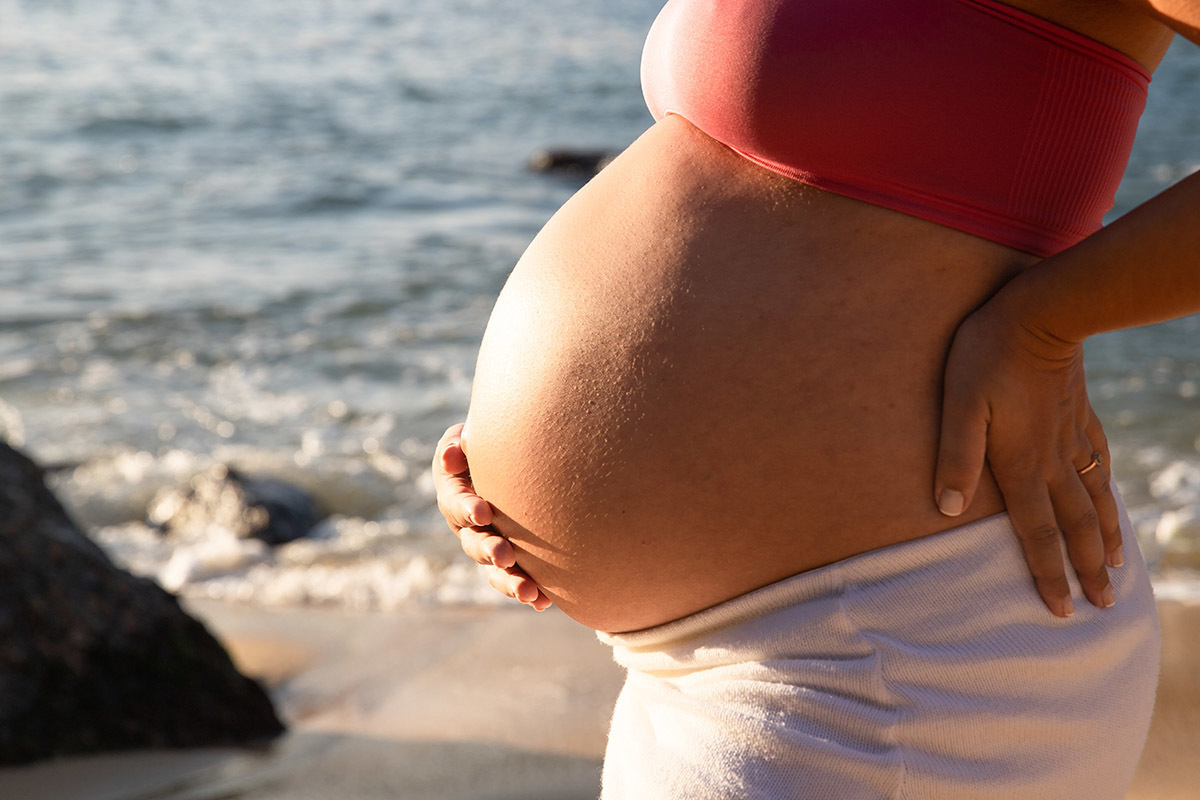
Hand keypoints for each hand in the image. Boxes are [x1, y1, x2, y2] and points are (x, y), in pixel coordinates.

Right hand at [433, 423, 552, 610]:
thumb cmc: (490, 444)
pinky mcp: (514, 560)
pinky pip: (520, 579)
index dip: (467, 509)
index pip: (456, 503)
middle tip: (505, 555)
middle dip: (489, 550)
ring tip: (528, 592)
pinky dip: (532, 592)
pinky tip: (544, 602)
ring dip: (509, 582)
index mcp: (456, 495)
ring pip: (495, 571)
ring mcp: (491, 546)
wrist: (518, 458)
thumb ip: (459, 444)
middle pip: (474, 544)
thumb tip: (452, 454)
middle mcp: (470, 527)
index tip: (483, 512)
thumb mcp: (471, 438)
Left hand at [933, 292, 1120, 617]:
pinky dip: (1108, 492)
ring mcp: (1072, 438)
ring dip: (1103, 538)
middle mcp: (1054, 460)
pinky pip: (1100, 465)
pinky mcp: (1080, 416)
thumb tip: (948, 509)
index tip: (1063, 610)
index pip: (1036, 533)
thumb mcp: (958, 403)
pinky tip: (1110, 501)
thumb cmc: (987, 355)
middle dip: (1086, 569)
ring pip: (1093, 500)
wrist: (1042, 311)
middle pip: (1073, 526)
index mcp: (1022, 464)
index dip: (1048, 573)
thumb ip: (955, 456)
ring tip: (1115, 568)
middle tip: (1103, 605)